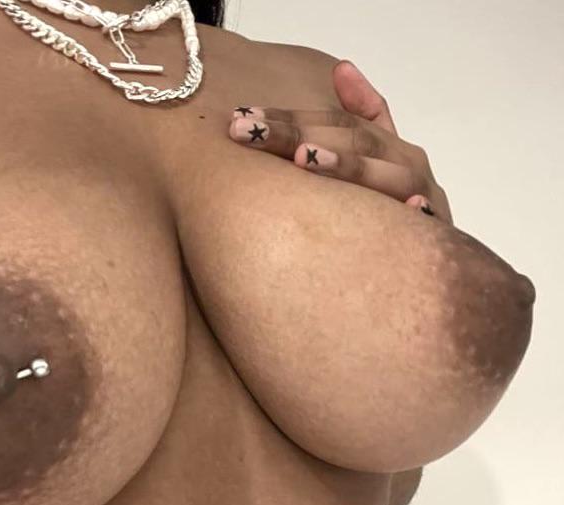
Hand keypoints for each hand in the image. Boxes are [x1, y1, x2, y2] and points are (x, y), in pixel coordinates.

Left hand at [229, 60, 452, 223]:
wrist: (439, 260)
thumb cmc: (394, 206)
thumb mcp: (377, 160)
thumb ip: (363, 114)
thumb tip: (342, 67)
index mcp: (389, 146)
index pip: (335, 122)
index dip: (291, 117)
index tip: (243, 116)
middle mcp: (407, 165)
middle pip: (352, 141)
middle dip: (298, 135)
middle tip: (250, 132)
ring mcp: (423, 198)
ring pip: (386, 176)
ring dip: (347, 166)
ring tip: (306, 158)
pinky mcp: (434, 234)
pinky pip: (424, 224)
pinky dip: (414, 215)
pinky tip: (395, 206)